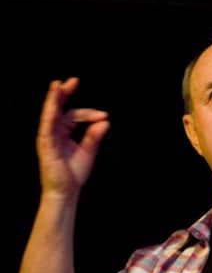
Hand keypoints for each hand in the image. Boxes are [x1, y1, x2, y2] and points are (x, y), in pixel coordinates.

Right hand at [36, 77, 109, 197]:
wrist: (66, 191)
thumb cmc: (75, 173)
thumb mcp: (89, 151)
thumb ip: (95, 136)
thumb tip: (105, 121)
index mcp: (63, 132)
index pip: (74, 115)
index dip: (89, 113)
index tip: (104, 116)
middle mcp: (54, 132)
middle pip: (58, 109)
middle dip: (64, 94)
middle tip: (73, 80)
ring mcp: (48, 138)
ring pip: (50, 114)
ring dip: (53, 99)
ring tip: (58, 85)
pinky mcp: (45, 145)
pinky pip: (46, 126)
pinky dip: (50, 114)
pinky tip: (53, 104)